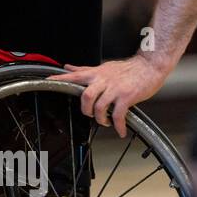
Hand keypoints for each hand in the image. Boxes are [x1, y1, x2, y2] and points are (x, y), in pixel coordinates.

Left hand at [45, 55, 170, 137]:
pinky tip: (120, 130)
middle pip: (85, 96)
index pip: (74, 75)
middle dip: (85, 109)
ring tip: (105, 122)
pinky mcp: (127, 97)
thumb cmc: (127, 68)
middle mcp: (103, 80)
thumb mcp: (103, 67)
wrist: (150, 66)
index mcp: (96, 74)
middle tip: (90, 114)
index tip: (47, 81)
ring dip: (100, 119)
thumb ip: (84, 69)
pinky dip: (118, 125)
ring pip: (99, 107)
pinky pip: (118, 115)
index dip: (60, 79)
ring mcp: (115, 89)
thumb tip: (67, 67)